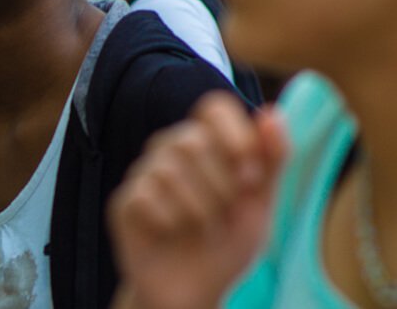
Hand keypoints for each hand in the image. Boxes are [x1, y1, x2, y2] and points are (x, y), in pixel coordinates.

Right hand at [108, 92, 287, 308]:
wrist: (194, 293)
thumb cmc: (226, 245)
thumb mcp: (260, 205)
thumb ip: (271, 160)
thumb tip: (273, 113)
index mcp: (208, 145)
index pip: (213, 107)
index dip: (233, 133)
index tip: (249, 171)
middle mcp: (172, 152)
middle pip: (191, 139)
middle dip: (220, 183)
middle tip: (227, 211)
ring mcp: (144, 175)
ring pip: (167, 168)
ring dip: (198, 208)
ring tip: (203, 229)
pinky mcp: (123, 202)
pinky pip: (144, 196)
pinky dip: (169, 222)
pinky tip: (173, 234)